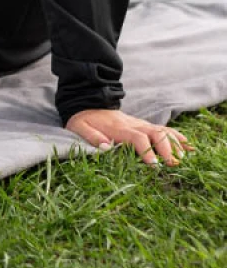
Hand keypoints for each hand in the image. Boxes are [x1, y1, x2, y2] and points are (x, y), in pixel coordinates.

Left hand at [65, 109, 194, 165]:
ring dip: (174, 144)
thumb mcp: (79, 127)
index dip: (147, 151)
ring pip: (162, 130)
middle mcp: (133, 124)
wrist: (87, 101)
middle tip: (173, 165)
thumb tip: (104, 147)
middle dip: (166, 149)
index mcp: (118, 128)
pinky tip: (188, 146)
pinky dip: (176, 136)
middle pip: (155, 134)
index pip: (137, 138)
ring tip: (184, 158)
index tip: (154, 166)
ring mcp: (140, 124)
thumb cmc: (83, 119)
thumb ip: (91, 136)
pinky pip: (162, 129)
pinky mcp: (143, 125)